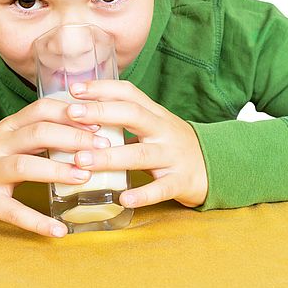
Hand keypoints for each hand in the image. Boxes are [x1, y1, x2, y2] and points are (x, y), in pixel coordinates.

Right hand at [0, 97, 110, 236]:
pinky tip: (59, 230)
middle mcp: (0, 143)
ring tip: (85, 177)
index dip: (70, 113)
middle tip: (102, 147)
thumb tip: (91, 129)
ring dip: (57, 170)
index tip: (98, 121)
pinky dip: (37, 222)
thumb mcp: (14, 134)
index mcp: (10, 125)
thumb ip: (44, 129)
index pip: (41, 109)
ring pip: (24, 166)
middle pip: (37, 133)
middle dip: (72, 137)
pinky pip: (13, 211)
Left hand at [67, 80, 207, 208]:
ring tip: (81, 161)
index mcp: (154, 113)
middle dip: (101, 112)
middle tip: (71, 114)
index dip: (102, 88)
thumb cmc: (171, 143)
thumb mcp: (152, 124)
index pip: (128, 92)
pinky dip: (142, 195)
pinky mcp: (181, 181)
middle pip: (133, 114)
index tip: (74, 90)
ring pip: (141, 154)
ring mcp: (173, 155)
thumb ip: (123, 118)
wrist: (216, 165)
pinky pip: (161, 188)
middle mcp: (163, 129)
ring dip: (110, 157)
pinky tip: (122, 199)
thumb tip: (79, 114)